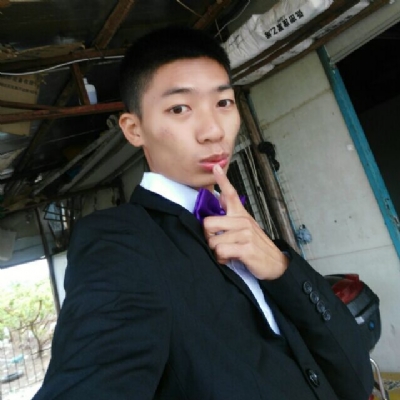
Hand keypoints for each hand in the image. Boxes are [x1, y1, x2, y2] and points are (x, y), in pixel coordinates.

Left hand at [203, 164, 288, 279]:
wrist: (275, 264)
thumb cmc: (256, 245)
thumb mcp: (246, 226)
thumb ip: (231, 213)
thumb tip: (220, 196)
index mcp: (241, 214)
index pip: (231, 194)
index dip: (222, 180)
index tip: (216, 167)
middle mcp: (243, 221)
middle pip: (208, 223)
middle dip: (208, 237)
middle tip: (217, 243)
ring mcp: (245, 234)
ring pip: (213, 241)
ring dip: (216, 251)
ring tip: (227, 253)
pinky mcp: (246, 248)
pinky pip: (221, 252)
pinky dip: (221, 259)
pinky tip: (229, 259)